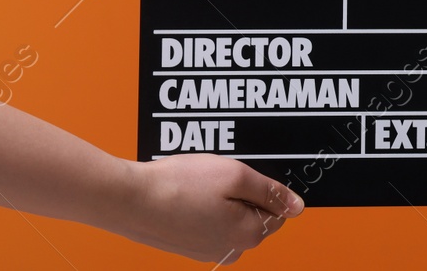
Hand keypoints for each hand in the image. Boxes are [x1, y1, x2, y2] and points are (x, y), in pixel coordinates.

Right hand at [111, 155, 301, 262]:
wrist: (129, 200)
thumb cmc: (179, 186)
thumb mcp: (236, 176)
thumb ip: (270, 192)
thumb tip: (297, 206)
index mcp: (248, 236)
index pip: (277, 210)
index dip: (261, 186)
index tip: (240, 175)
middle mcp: (230, 250)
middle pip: (253, 213)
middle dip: (241, 192)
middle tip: (216, 177)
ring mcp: (206, 250)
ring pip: (229, 216)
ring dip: (220, 197)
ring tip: (198, 183)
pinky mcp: (187, 245)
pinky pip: (207, 220)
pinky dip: (202, 205)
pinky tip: (186, 192)